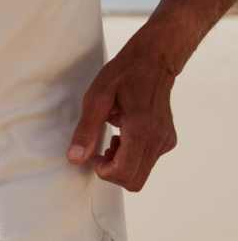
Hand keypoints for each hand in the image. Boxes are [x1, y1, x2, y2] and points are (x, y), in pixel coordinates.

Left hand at [69, 31, 187, 190]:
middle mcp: (158, 140)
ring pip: (141, 173)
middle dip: (112, 171)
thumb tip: (74, 158)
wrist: (154, 60)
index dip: (103, 171)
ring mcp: (166, 141)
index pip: (124, 173)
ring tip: (112, 136)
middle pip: (134, 181)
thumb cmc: (123, 75)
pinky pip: (147, 161)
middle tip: (101, 148)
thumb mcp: (96, 98)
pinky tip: (123, 134)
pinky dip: (131, 156)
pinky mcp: (168, 140)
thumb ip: (86, 130)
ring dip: (121, 163)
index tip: (94, 154)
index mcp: (141, 130)